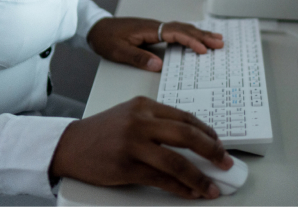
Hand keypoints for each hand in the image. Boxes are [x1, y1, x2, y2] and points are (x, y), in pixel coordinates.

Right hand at [49, 96, 232, 198]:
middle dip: (211, 150)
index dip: (206, 132)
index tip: (219, 143)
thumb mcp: (130, 115)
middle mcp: (141, 120)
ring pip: (176, 161)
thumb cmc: (102, 131)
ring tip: (212, 186)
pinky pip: (161, 179)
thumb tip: (190, 140)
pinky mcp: (127, 166)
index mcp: (145, 104)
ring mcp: (133, 143)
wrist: (71, 144)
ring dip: (199, 176)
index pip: (184, 117)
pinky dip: (180, 188)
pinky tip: (191, 193)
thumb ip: (157, 122)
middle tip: (226, 162)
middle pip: (186, 134)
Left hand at [87, 17, 223, 71]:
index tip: (203, 49)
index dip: (190, 41)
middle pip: (183, 28)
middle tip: (219, 43)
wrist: (95, 28)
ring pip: (181, 28)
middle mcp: (154, 26)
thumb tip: (159, 65)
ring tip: (215, 39)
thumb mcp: (118, 51)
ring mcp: (155, 27)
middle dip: (202, 35)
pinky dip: (189, 34)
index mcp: (148, 29)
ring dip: (199, 33)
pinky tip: (196, 38)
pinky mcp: (154, 31)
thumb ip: (138, 58)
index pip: (175, 33)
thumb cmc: (105, 38)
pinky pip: (176, 31)